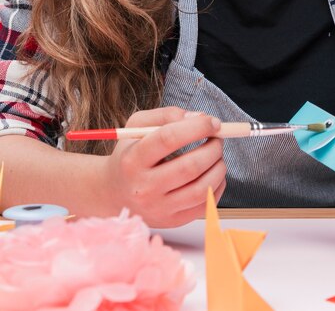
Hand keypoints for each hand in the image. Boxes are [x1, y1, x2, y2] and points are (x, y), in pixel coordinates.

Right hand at [102, 106, 226, 227]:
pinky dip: (218, 186)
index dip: (197, 127)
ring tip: (216, 155)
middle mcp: (144, 187)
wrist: (112, 193)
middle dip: (213, 148)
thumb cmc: (130, 154)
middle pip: (189, 167)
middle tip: (218, 139)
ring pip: (202, 189)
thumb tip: (200, 117)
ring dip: (219, 167)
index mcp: (133, 159)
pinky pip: (205, 205)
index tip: (213, 122)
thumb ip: (167, 115)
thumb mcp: (138, 126)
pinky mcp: (172, 221)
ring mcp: (158, 208)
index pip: (169, 138)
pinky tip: (213, 173)